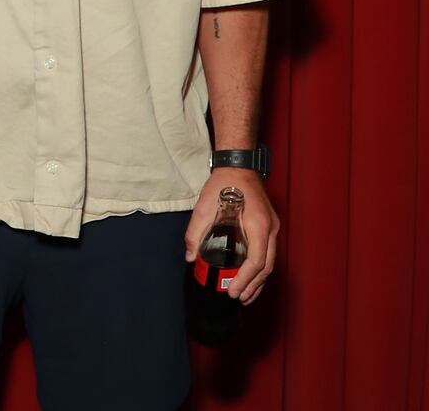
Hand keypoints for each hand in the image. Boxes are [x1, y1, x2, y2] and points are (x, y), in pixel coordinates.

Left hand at [184, 168, 278, 303]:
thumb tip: (190, 256)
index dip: (246, 281)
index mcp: (258, 225)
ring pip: (270, 262)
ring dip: (258, 280)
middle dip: (254, 286)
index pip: (257, 262)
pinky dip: (260, 268)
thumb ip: (195, 232)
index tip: (233, 291)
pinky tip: (249, 275)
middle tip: (238, 298)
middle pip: (267, 267)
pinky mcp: (269, 226)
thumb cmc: (223, 184)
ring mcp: (273, 227)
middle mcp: (270, 229)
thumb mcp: (204, 207)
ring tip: (245, 294)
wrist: (238, 166)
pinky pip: (268, 252)